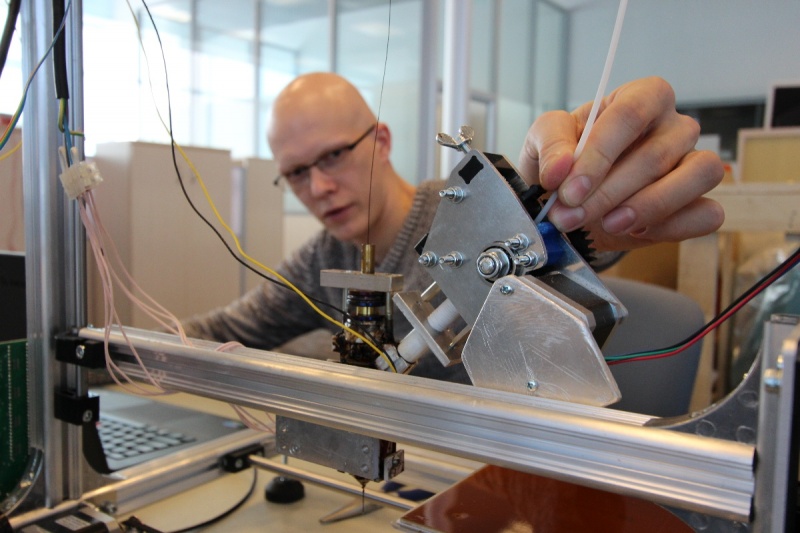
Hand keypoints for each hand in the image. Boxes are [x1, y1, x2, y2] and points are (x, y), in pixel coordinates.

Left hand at [518, 76, 723, 251]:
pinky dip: (673, 226)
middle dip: (607, 193)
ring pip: (698, 175)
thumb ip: (550, 144)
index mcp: (640, 97)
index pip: (630, 114)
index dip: (600, 154)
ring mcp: (692, 163)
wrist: (572, 202)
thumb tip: (561, 168)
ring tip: (608, 223)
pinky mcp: (699, 202)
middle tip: (570, 216)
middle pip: (657, 154)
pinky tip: (637, 231)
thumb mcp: (542, 142)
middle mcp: (674, 126)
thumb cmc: (565, 162)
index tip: (569, 190)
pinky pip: (707, 213)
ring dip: (649, 206)